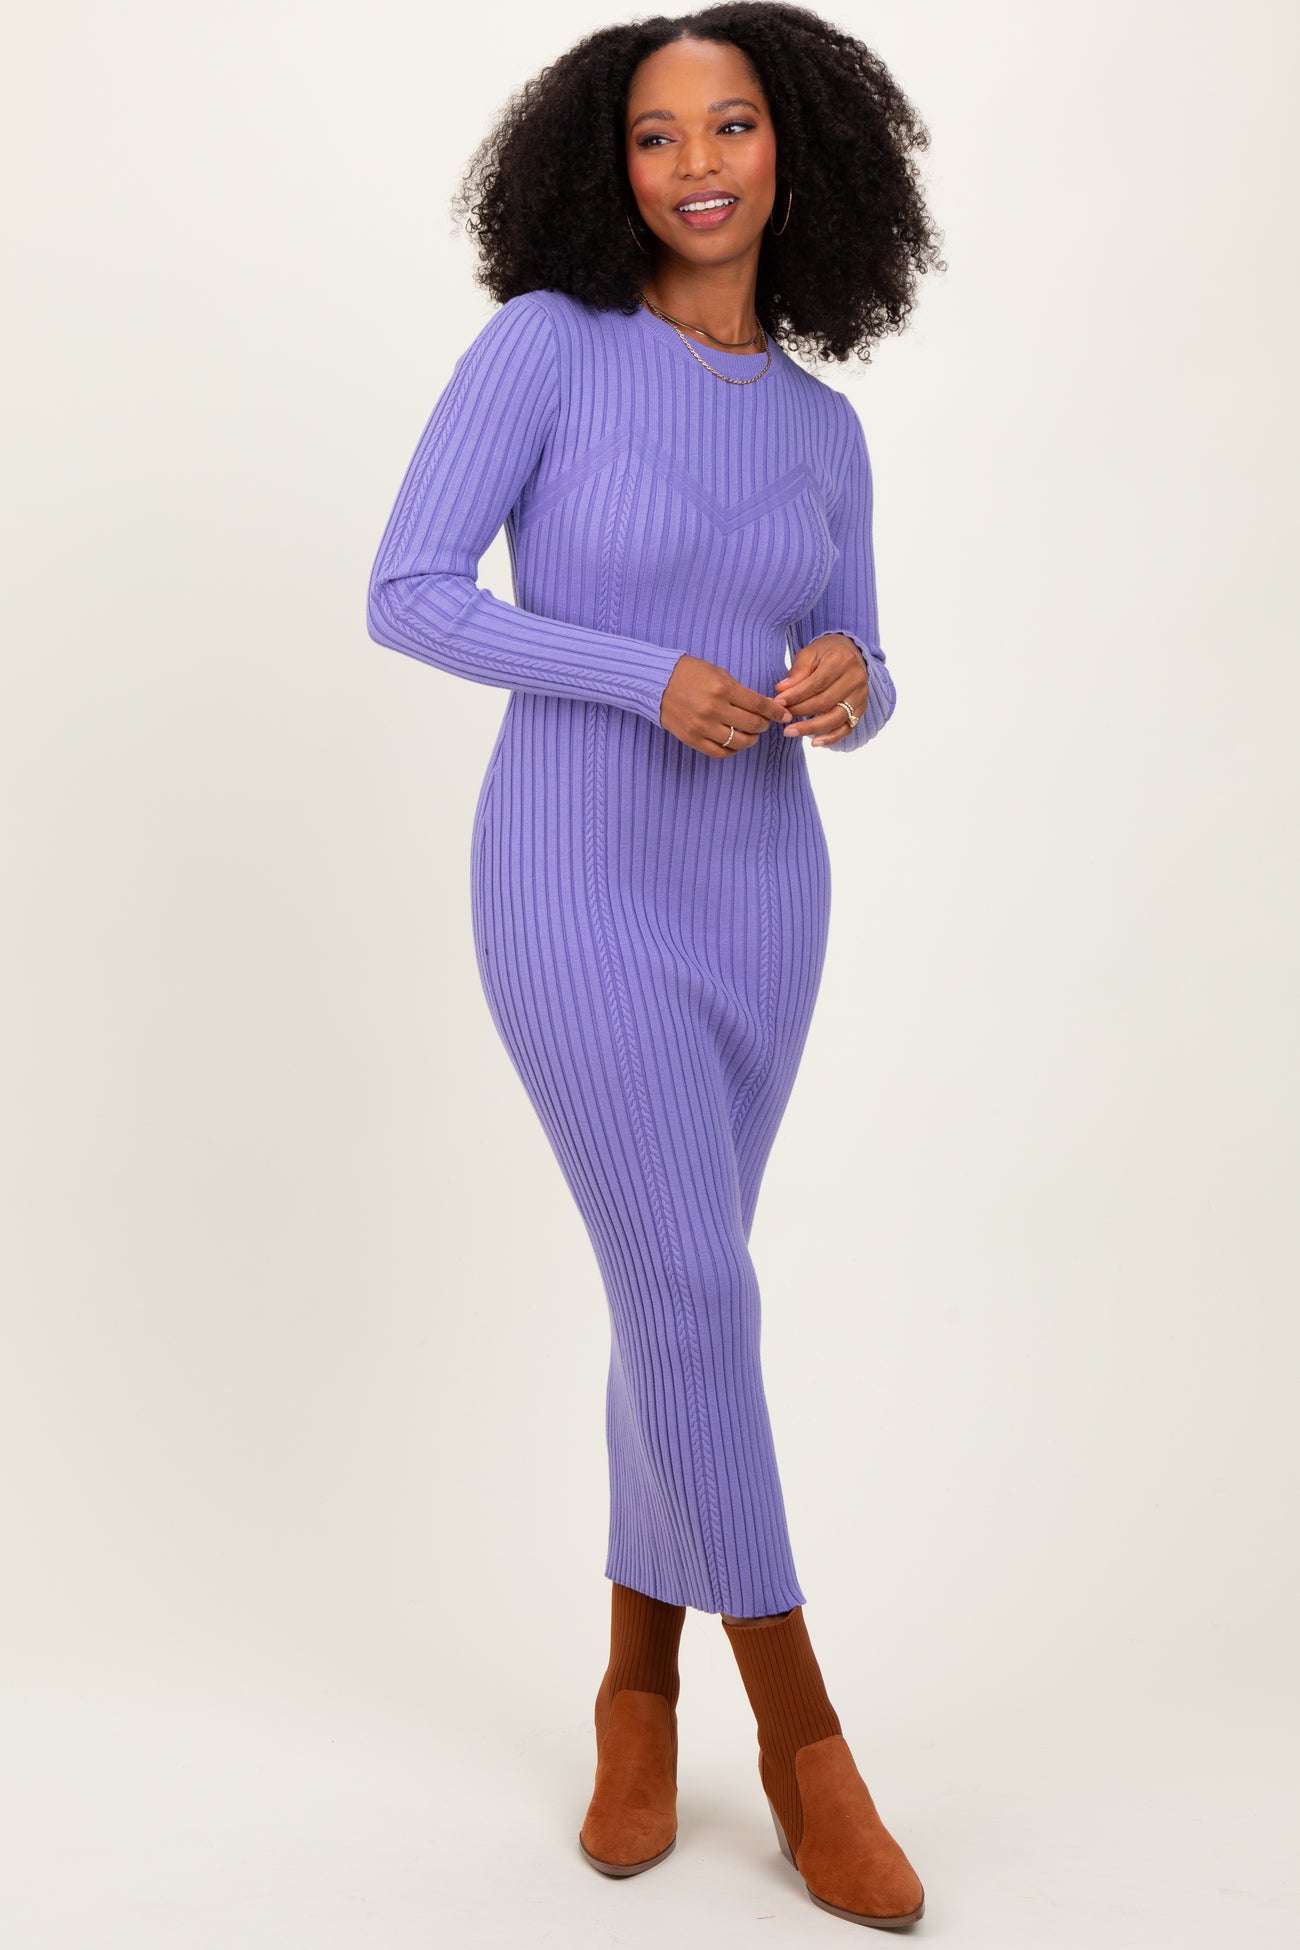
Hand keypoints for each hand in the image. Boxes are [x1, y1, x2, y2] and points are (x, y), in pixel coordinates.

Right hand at [658, 654, 793, 757]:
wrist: (656, 681)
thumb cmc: (689, 673)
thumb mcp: (718, 673)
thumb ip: (740, 691)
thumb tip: (764, 706)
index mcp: (723, 688)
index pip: (760, 705)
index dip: (776, 712)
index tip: (784, 715)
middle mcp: (714, 709)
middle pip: (753, 724)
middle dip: (764, 724)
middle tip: (764, 722)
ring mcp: (702, 726)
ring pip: (739, 742)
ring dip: (751, 739)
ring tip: (750, 734)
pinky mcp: (692, 739)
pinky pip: (720, 752)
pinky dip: (732, 750)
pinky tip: (734, 742)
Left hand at [774, 634, 868, 747]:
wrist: (850, 653)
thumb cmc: (826, 653)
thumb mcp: (810, 654)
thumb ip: (797, 672)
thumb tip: (780, 690)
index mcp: (842, 660)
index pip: (816, 683)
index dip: (796, 695)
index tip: (777, 703)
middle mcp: (856, 678)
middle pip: (825, 702)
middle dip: (799, 711)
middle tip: (781, 717)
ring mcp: (861, 695)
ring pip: (836, 717)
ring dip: (811, 728)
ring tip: (789, 732)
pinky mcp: (861, 708)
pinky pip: (847, 728)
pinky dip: (831, 738)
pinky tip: (814, 742)